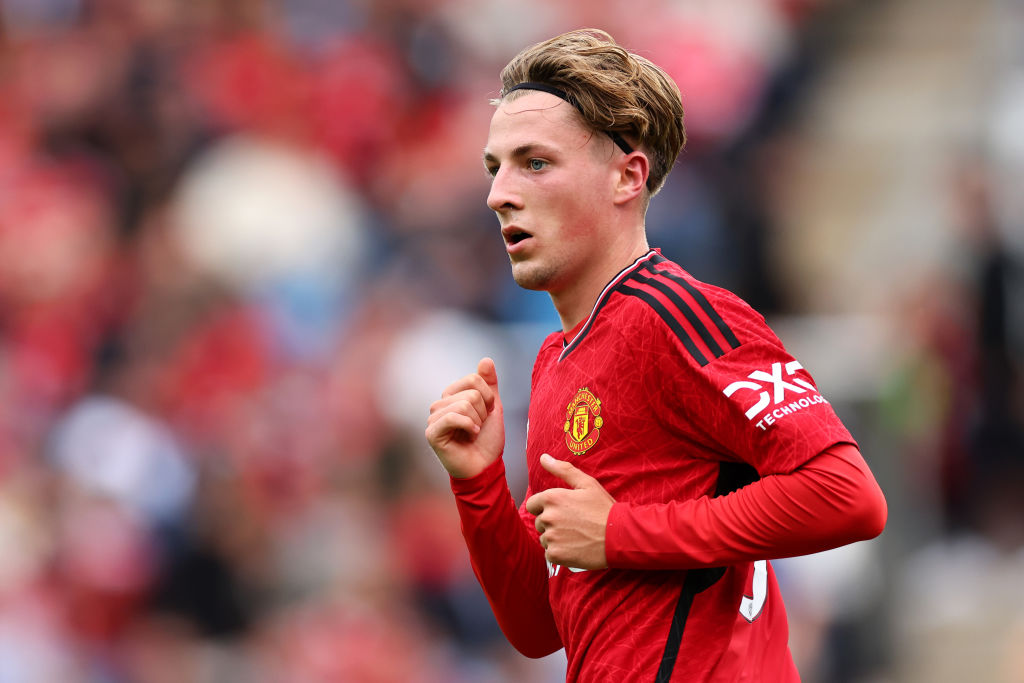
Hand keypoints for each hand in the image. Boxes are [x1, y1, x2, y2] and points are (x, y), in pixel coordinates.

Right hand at [425, 357, 505, 478]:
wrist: (485, 466)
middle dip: (483, 412)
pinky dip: (468, 427)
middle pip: (471, 393)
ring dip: (477, 422)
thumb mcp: (492, 407)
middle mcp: (440, 404)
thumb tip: (486, 359)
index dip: (488, 397)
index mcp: (452, 395)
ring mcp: (433, 418)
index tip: (486, 414)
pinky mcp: (431, 433)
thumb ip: (489, 384)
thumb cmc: (487, 439)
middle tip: (478, 427)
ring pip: (464, 405)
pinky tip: (469, 437)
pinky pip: (453, 417)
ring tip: (472, 434)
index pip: (474, 379)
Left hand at [525, 453, 615, 569]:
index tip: (562, 511)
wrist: (620, 537)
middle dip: (552, 523)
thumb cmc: (604, 509)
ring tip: (576, 536)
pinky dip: (560, 552)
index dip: (546, 507)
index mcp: (552, 498)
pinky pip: (549, 553)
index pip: (532, 505)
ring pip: (544, 538)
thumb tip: (543, 458)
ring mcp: (551, 537)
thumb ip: (562, 469)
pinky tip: (575, 547)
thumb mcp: (587, 484)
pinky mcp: (556, 554)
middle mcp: (548, 517)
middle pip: (539, 522)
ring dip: (556, 538)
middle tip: (573, 524)